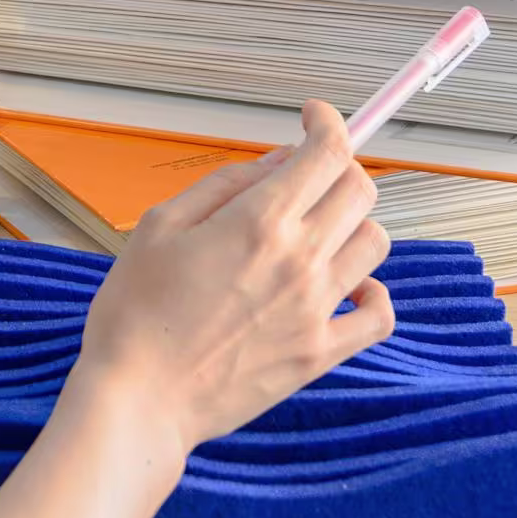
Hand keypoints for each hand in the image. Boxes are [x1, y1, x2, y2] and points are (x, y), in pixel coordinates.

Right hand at [73, 102, 393, 459]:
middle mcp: (299, 260)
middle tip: (308, 175)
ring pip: (375, 242)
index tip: (314, 118)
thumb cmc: (136, 313)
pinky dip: (373, 294)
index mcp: (259, 221)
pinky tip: (346, 286)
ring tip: (317, 231)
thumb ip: (226, 184)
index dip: (328, 123)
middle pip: (359, 189)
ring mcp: (316, 310)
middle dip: (338, 167)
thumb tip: (276, 162)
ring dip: (352, 224)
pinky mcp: (319, 354)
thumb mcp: (161, 225)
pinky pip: (379, 316)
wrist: (138, 399)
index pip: (327, 152)